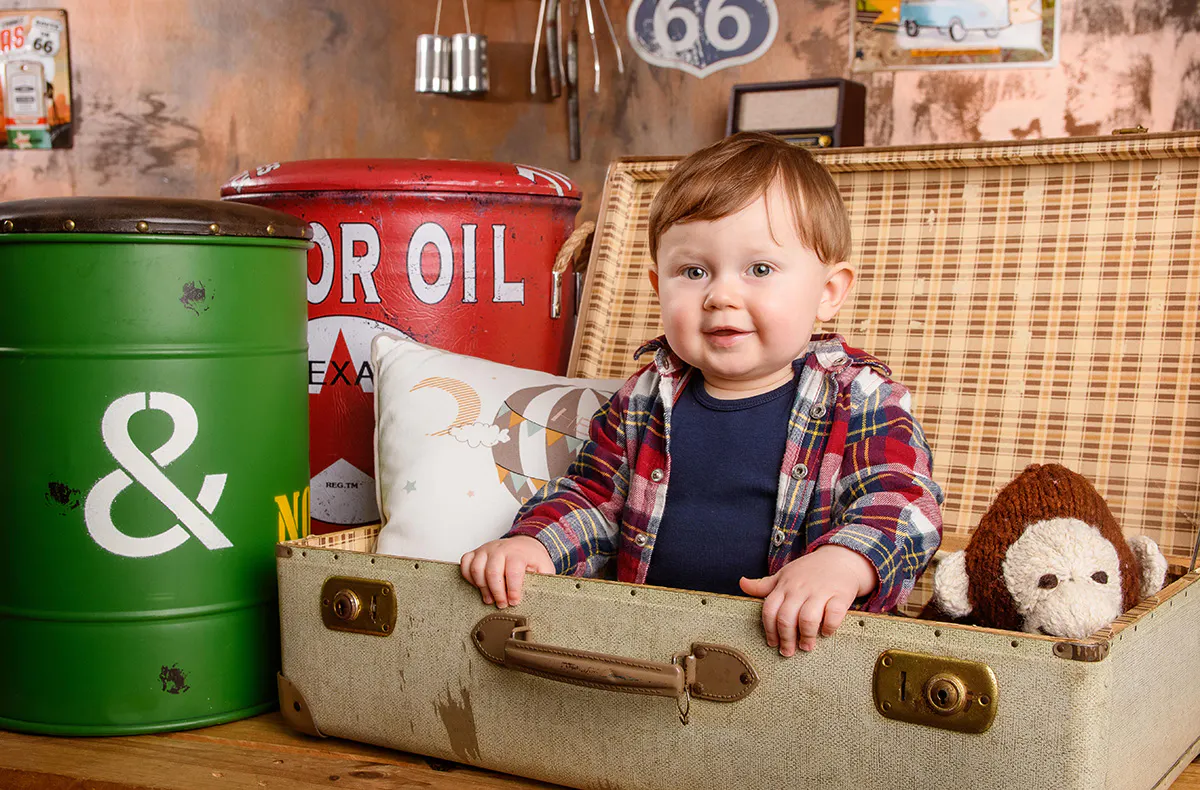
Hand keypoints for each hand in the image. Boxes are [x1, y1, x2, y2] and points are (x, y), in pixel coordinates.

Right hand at [460, 535, 554, 607]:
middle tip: (502, 604)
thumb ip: (543, 581)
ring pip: (476, 568)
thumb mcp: (545, 569)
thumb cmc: (533, 559)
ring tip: (490, 599)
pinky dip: (468, 577)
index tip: (514, 602)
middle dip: (496, 592)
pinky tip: (478, 587)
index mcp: (518, 553)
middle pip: (492, 572)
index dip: (512, 590)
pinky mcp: (476, 552)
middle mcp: (500, 549)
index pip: (513, 571)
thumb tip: (539, 597)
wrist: (525, 544)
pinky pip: (465, 564)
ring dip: (482, 588)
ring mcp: (486, 549)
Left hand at [738, 545, 876, 655]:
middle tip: (788, 652)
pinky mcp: (840, 595)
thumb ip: (764, 585)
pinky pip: (833, 615)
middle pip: (786, 618)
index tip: (772, 643)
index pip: (770, 610)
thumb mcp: (785, 574)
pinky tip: (826, 633)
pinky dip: (829, 627)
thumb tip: (741, 583)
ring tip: (806, 646)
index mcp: (785, 586)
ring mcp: (820, 592)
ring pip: (807, 619)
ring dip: (806, 636)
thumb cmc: (809, 571)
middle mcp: (800, 589)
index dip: (769, 630)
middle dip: (785, 639)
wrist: (841, 557)